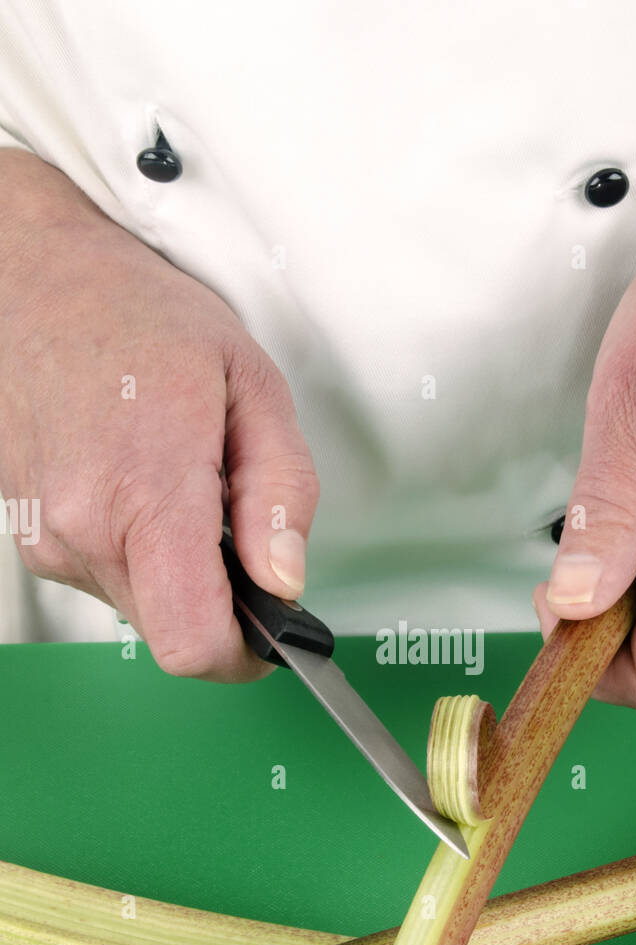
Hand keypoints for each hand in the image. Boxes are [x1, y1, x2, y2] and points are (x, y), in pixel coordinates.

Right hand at [0, 150, 318, 680]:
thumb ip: (282, 493)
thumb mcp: (252, 386)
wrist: (37, 281)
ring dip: (179, 574)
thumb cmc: (141, 319)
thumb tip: (285, 579)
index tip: (273, 630)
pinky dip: (140, 552)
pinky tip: (142, 488)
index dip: (245, 655)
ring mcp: (49, 538)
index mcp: (145, 491)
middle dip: (220, 605)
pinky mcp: (34, 537)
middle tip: (239, 532)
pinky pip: (108, 578)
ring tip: (185, 489)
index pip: (193, 642)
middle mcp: (83, 528)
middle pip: (172, 634)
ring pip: (141, 610)